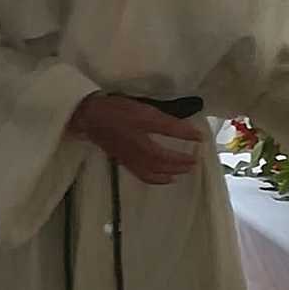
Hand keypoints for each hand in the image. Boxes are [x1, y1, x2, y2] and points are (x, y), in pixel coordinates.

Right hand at [67, 94, 202, 185]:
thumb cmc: (118, 112)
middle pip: (163, 167)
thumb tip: (196, 134)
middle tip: (193, 164)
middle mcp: (139, 158)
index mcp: (147, 147)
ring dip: (167, 174)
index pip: (171, 155)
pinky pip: (141, 174)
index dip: (185, 153)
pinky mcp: (122, 159)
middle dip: (178, 166)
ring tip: (178, 174)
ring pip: (152, 174)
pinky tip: (156, 174)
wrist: (89, 116)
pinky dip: (153, 178)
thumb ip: (172, 126)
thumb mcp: (147, 113)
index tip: (199, 148)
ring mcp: (130, 160)